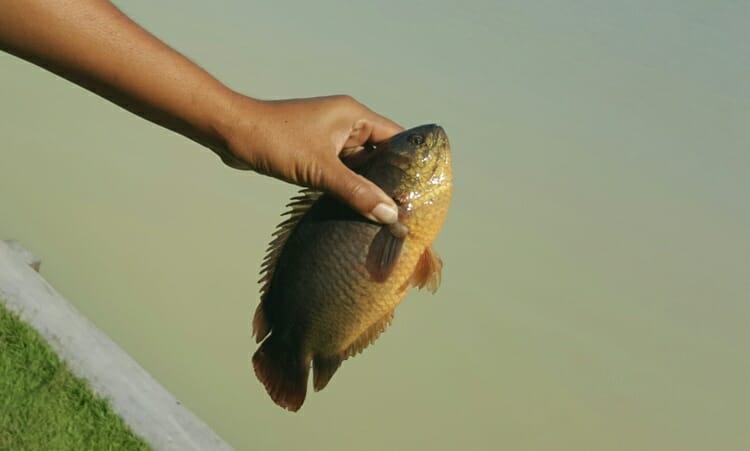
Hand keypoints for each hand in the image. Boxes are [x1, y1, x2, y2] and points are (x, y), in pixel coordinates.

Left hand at [217, 95, 402, 223]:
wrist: (230, 132)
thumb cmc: (273, 141)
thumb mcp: (319, 170)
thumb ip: (356, 192)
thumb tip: (389, 215)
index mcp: (354, 116)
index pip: (397, 139)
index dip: (412, 164)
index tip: (424, 190)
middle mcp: (346, 124)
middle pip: (381, 154)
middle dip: (392, 180)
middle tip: (407, 209)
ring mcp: (330, 138)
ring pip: (361, 165)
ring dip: (369, 187)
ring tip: (386, 215)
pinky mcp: (315, 152)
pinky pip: (342, 171)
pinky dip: (350, 188)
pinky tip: (357, 209)